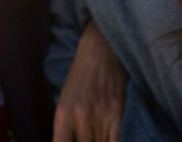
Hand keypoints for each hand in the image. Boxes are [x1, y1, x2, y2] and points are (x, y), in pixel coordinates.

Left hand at [53, 20, 125, 141]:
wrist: (100, 49)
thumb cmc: (80, 75)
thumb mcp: (65, 101)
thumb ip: (66, 128)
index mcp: (63, 114)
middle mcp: (81, 117)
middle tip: (84, 139)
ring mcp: (101, 115)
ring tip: (95, 138)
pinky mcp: (117, 112)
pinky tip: (107, 140)